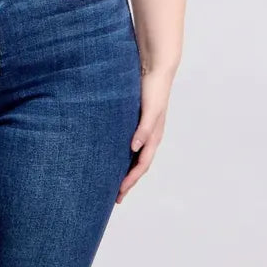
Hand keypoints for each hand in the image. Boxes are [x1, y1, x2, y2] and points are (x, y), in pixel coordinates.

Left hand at [117, 66, 173, 203]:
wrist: (155, 68)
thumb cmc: (154, 90)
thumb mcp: (151, 111)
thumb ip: (144, 129)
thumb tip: (135, 148)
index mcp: (153, 137)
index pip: (141, 165)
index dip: (130, 180)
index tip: (118, 193)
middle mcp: (149, 136)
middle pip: (138, 166)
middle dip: (128, 182)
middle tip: (114, 197)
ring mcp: (143, 130)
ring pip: (134, 157)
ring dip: (125, 170)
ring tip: (113, 181)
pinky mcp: (136, 121)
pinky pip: (129, 143)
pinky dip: (122, 155)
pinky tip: (111, 156)